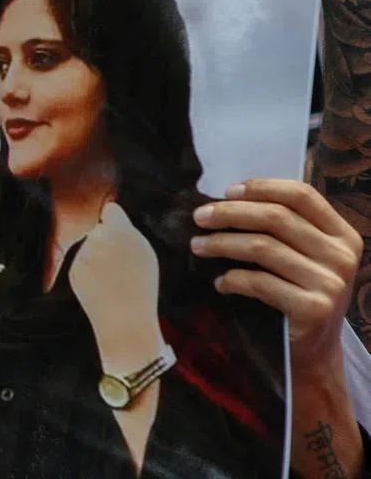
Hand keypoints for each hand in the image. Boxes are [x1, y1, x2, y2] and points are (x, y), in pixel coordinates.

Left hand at [70, 202, 165, 373]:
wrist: (125, 320)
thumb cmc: (141, 287)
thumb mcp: (146, 254)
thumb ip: (129, 232)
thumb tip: (113, 215)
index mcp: (121, 231)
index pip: (110, 210)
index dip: (113, 220)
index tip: (116, 228)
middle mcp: (99, 237)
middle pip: (98, 230)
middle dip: (105, 241)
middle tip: (118, 263)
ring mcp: (83, 253)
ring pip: (88, 247)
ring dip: (95, 256)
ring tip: (110, 278)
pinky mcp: (72, 268)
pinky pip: (80, 263)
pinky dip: (87, 271)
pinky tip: (99, 285)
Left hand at [191, 180, 360, 374]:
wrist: (315, 353)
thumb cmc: (300, 294)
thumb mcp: (304, 256)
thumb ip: (284, 228)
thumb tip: (227, 198)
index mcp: (343, 235)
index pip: (302, 195)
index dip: (262, 188)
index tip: (227, 191)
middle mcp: (342, 256)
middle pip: (276, 218)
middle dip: (230, 213)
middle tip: (199, 217)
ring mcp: (331, 284)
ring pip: (262, 248)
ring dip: (221, 243)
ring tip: (197, 246)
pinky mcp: (313, 309)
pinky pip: (259, 282)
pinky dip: (231, 279)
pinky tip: (219, 282)